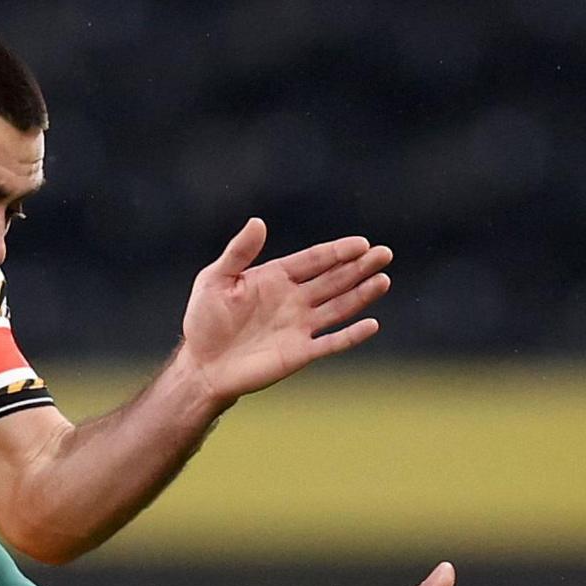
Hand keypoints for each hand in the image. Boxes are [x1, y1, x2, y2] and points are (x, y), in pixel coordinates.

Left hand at [178, 218, 391, 403]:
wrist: (202, 364)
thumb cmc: (205, 319)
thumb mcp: (216, 279)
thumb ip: (238, 253)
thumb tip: (257, 221)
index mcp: (277, 278)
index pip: (314, 260)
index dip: (337, 252)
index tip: (361, 243)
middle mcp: (294, 299)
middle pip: (334, 279)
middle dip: (359, 266)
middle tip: (384, 253)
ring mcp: (300, 326)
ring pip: (339, 306)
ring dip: (362, 294)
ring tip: (383, 279)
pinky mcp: (301, 353)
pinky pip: (332, 342)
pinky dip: (351, 335)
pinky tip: (372, 324)